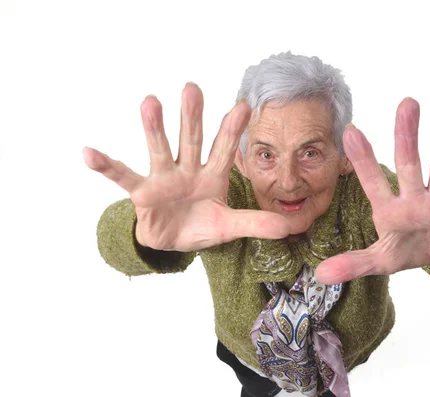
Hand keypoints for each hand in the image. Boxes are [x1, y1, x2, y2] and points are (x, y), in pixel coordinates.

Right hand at [83, 83, 289, 251]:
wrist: (172, 243)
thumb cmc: (200, 226)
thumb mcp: (229, 226)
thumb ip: (255, 223)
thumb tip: (288, 226)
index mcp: (212, 176)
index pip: (224, 150)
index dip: (232, 130)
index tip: (244, 105)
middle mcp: (187, 171)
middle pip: (191, 140)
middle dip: (192, 116)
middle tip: (192, 87)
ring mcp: (163, 179)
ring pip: (159, 149)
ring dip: (154, 127)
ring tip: (150, 101)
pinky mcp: (142, 194)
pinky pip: (122, 177)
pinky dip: (107, 166)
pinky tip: (89, 153)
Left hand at [315, 98, 429, 283]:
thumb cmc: (405, 249)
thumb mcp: (379, 260)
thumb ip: (353, 263)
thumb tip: (320, 275)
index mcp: (390, 208)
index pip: (373, 181)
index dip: (363, 160)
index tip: (351, 130)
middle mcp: (415, 197)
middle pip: (410, 163)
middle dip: (407, 136)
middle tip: (407, 103)